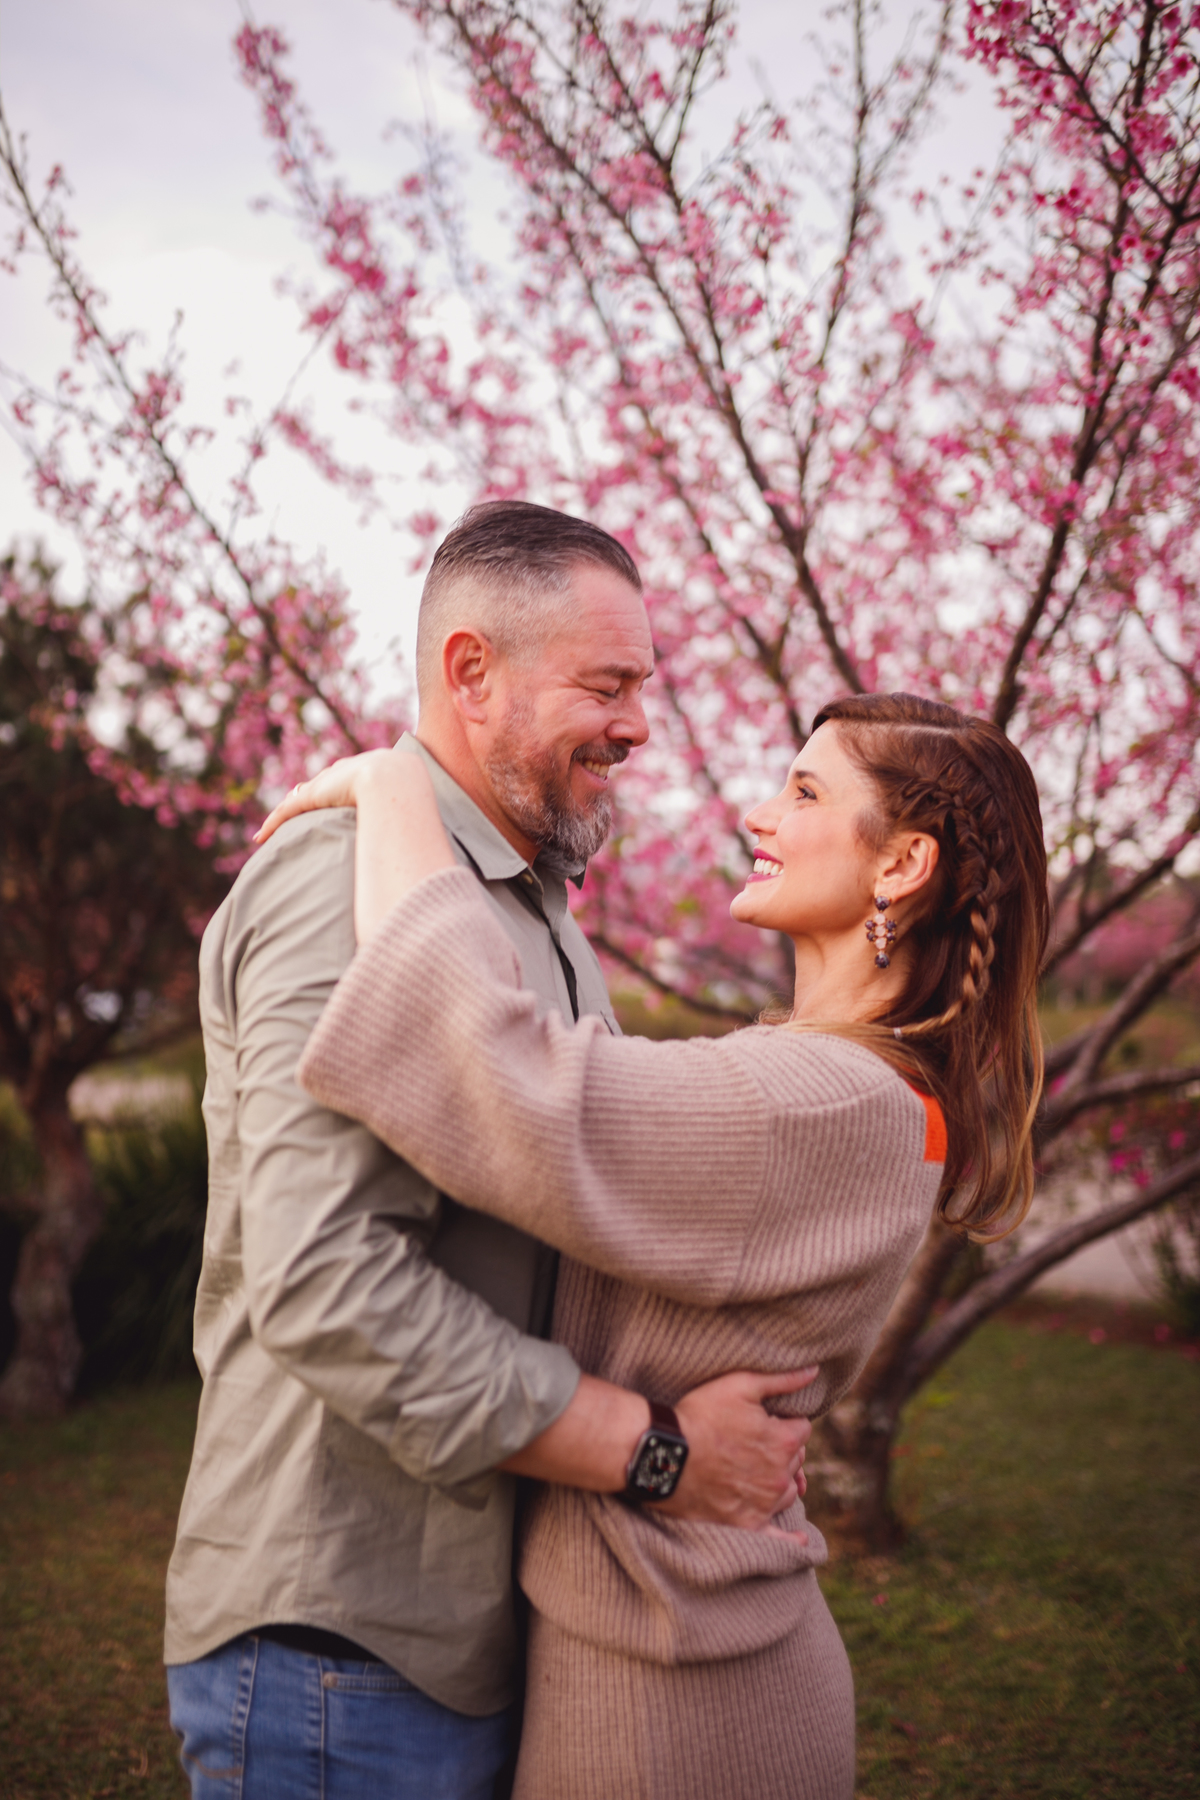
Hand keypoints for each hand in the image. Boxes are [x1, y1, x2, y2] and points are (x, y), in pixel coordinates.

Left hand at [253, 748, 405, 844]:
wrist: (396, 782)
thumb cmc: (412, 797)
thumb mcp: (413, 805)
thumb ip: (413, 820)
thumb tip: (427, 843)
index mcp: (373, 768)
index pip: (347, 778)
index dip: (337, 788)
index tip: (331, 796)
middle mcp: (346, 771)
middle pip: (321, 784)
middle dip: (310, 793)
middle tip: (297, 805)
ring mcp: (329, 783)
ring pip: (300, 798)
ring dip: (286, 813)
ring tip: (272, 827)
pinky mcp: (313, 795)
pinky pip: (288, 811)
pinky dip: (273, 824)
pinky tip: (260, 838)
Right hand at [655, 1368, 816, 1534]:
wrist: (663, 1455)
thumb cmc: (699, 1415)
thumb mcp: (738, 1385)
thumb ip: (781, 1379)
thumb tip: (814, 1371)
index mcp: (783, 1442)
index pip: (801, 1429)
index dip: (782, 1421)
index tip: (762, 1419)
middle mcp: (779, 1476)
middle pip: (795, 1460)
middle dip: (780, 1449)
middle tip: (751, 1441)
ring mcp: (764, 1504)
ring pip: (786, 1491)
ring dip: (778, 1480)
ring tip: (753, 1470)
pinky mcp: (746, 1525)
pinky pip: (777, 1538)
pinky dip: (790, 1540)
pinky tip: (799, 1540)